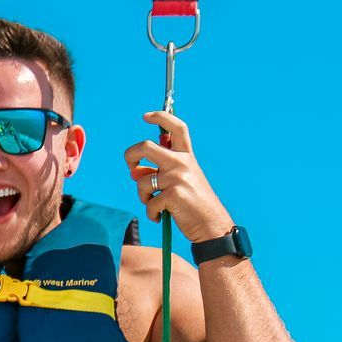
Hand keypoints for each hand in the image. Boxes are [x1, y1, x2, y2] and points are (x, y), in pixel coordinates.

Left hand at [124, 111, 232, 241]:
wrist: (211, 225)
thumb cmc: (193, 204)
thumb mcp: (180, 182)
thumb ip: (159, 171)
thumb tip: (134, 171)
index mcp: (187, 156)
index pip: (176, 128)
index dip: (160, 117)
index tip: (146, 116)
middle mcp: (182, 162)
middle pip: (145, 147)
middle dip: (130, 156)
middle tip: (131, 169)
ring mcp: (178, 178)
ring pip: (142, 180)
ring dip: (142, 196)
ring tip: (154, 205)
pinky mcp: (173, 195)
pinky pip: (148, 203)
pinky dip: (150, 213)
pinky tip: (159, 217)